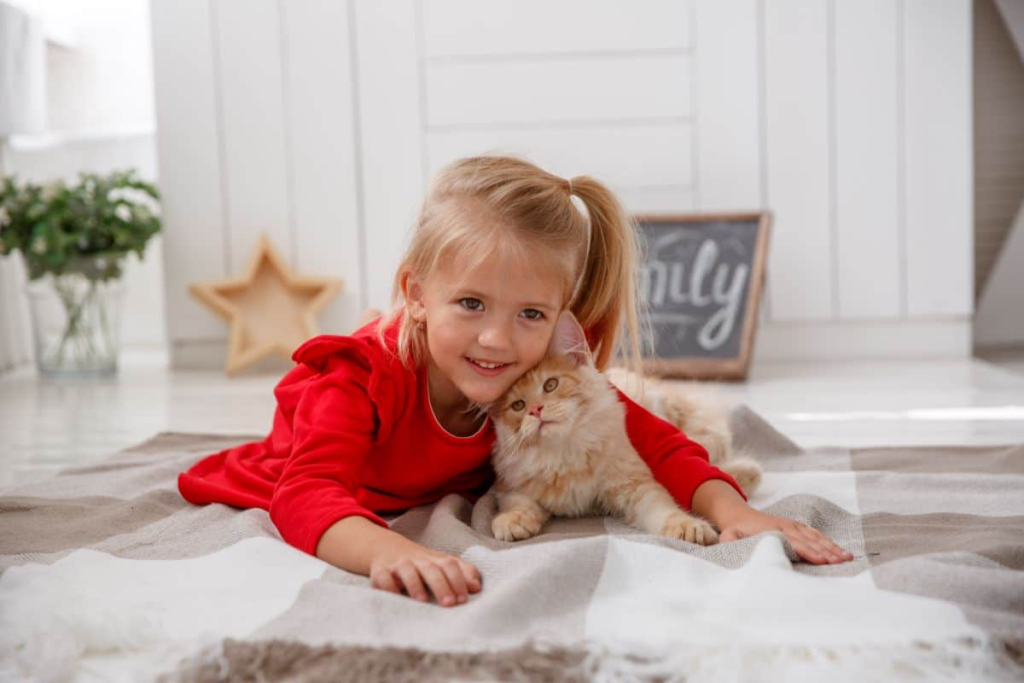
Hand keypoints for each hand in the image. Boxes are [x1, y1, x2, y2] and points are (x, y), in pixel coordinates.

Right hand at [368, 540, 482, 606]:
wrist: (387, 549)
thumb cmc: (422, 564)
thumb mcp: (442, 564)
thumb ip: (462, 573)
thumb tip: (477, 587)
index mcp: (435, 559)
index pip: (449, 564)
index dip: (458, 580)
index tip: (463, 599)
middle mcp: (417, 560)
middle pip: (431, 569)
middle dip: (441, 585)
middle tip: (449, 604)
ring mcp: (398, 565)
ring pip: (406, 569)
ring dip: (415, 584)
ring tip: (422, 600)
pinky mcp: (380, 571)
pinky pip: (382, 577)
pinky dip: (387, 585)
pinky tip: (395, 596)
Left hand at [717, 510, 854, 564]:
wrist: (738, 514)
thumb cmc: (735, 530)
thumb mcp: (728, 535)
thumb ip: (729, 541)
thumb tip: (729, 544)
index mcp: (772, 530)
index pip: (794, 543)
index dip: (808, 551)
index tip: (822, 560)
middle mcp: (785, 526)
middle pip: (809, 541)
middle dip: (826, 551)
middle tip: (841, 562)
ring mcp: (792, 525)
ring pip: (816, 537)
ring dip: (832, 547)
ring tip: (847, 558)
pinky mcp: (796, 526)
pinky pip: (815, 534)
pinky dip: (828, 542)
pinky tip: (840, 551)